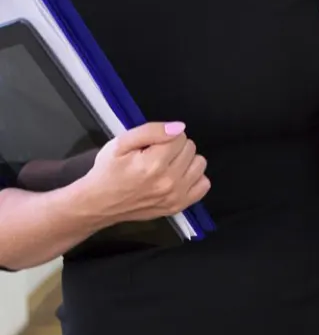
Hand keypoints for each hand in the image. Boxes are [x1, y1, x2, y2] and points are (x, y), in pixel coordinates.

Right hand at [82, 121, 209, 224]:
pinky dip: (193, 178)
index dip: (166, 136)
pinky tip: (177, 177)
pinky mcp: (178, 206)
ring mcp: (175, 196)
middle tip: (156, 155)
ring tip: (167, 165)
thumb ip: (151, 131)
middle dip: (175, 147)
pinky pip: (203, 185)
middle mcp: (169, 181)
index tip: (151, 146)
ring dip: (186, 161)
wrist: (98, 203)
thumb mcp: (121, 143)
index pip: (180, 136)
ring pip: (200, 164)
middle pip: (191, 148)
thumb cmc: (108, 171)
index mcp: (154, 163)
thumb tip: (179, 127)